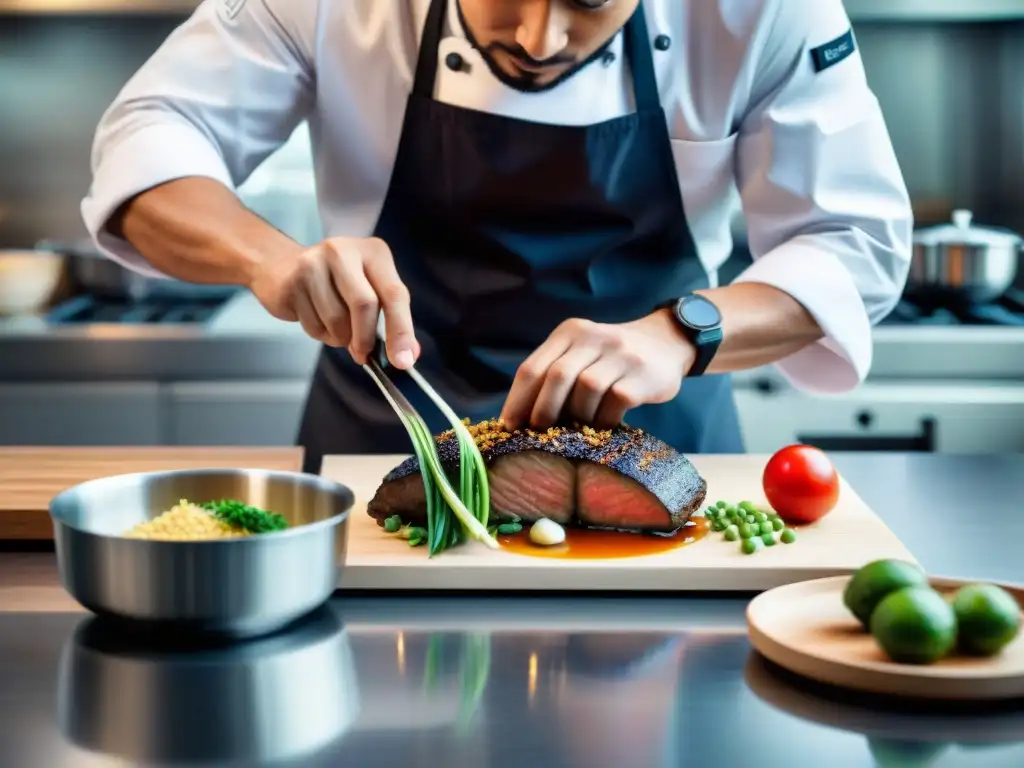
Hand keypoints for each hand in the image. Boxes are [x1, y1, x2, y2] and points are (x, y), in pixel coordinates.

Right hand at [248, 236, 419, 367]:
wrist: (281, 266)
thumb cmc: (337, 283)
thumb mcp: (371, 290)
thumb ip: (392, 319)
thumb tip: (409, 354)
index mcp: (373, 252)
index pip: (394, 293)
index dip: (401, 330)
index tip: (403, 361)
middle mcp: (343, 251)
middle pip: (364, 304)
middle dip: (366, 338)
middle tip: (364, 355)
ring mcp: (313, 265)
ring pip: (337, 320)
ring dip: (341, 338)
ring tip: (337, 328)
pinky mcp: (292, 283)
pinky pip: (314, 326)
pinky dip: (321, 335)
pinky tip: (317, 319)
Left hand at [500, 311, 693, 429]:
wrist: (666, 343)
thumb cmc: (611, 358)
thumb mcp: (581, 352)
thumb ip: (554, 374)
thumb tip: (520, 418)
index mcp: (570, 332)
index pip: (532, 368)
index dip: (517, 401)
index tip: (509, 427)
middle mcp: (594, 337)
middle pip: (557, 377)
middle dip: (543, 412)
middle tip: (539, 435)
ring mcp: (621, 354)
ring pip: (586, 390)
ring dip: (577, 417)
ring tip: (576, 431)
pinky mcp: (642, 375)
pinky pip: (615, 403)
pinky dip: (604, 421)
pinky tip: (602, 427)